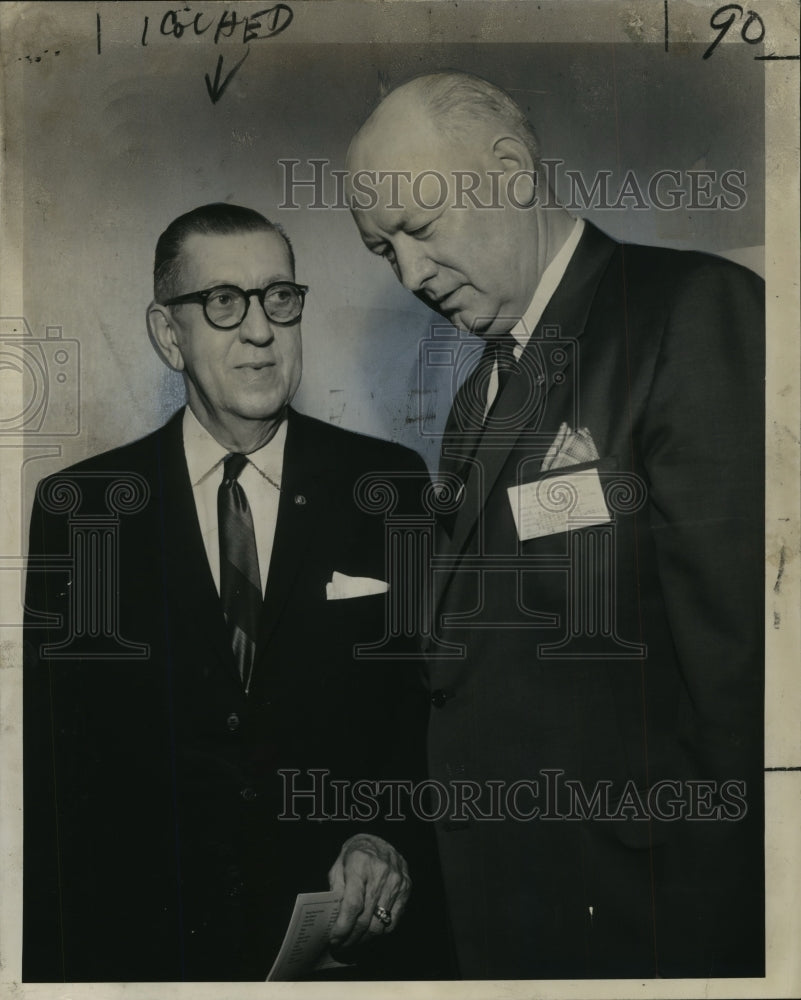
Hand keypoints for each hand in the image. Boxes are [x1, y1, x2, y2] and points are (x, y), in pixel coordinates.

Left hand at [327, 833, 410, 948]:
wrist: (380, 840)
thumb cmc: (355, 855)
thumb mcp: (339, 866)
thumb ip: (336, 890)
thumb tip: (334, 919)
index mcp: (360, 864)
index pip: (353, 905)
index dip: (343, 927)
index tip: (334, 940)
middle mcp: (381, 873)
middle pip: (365, 918)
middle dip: (351, 938)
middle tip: (342, 947)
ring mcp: (396, 881)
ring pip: (380, 924)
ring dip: (365, 939)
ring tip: (354, 943)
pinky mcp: (406, 888)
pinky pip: (394, 921)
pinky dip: (381, 931)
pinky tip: (370, 933)